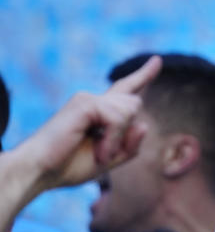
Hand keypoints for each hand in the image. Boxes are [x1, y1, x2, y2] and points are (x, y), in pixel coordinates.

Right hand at [15, 55, 160, 190]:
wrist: (40, 171)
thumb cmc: (70, 166)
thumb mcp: (111, 159)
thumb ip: (132, 145)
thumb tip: (144, 123)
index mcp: (100, 111)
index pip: (126, 89)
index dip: (143, 75)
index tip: (157, 60)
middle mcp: (94, 100)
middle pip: (135, 104)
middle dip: (126, 133)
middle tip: (102, 152)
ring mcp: (88, 99)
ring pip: (130, 110)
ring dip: (118, 139)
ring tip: (98, 152)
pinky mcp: (84, 103)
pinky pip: (118, 118)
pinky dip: (113, 139)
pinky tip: (99, 151)